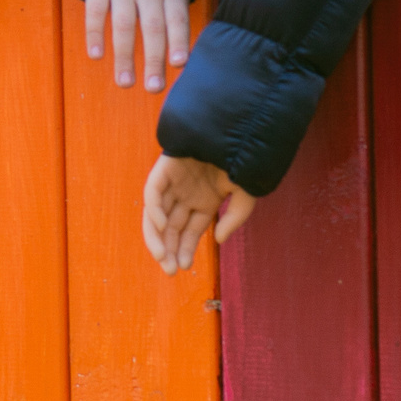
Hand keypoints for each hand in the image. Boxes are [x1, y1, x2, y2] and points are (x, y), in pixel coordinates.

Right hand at [83, 0, 191, 90]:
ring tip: (125, 82)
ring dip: (124, 55)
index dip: (178, 41)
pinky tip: (96, 55)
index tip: (178, 65)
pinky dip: (95, 33)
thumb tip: (181, 60)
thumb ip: (176, 14)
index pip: (177, 17)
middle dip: (153, 59)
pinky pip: (95, 10)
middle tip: (154, 87)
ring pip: (124, 23)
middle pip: (152, 26)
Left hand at [142, 154, 256, 273]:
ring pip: (157, 213)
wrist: (242, 130)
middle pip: (171, 227)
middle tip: (169, 270)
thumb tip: (218, 241)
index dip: (185, 249)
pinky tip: (163, 225)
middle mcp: (186, 193)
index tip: (184, 268)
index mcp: (203, 200)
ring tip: (163, 257)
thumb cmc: (246, 159)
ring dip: (157, 236)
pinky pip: (153, 191)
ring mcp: (175, 181)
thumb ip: (234, 218)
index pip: (189, 231)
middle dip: (169, 249)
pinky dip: (154, 208)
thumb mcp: (245, 195)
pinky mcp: (165, 166)